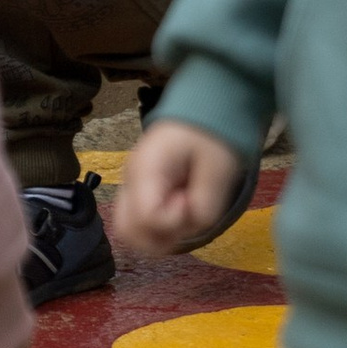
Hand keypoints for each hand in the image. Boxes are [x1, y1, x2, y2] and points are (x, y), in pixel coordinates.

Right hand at [110, 119, 246, 258]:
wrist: (203, 110)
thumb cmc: (210, 134)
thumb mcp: (220, 167)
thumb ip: (207, 203)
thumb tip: (191, 224)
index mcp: (146, 168)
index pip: (146, 216)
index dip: (173, 221)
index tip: (190, 201)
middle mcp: (130, 180)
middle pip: (127, 230)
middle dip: (159, 237)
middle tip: (186, 218)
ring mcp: (131, 186)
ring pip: (128, 231)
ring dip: (158, 236)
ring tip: (184, 217)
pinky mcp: (139, 192)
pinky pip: (138, 222)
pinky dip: (157, 229)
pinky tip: (180, 214)